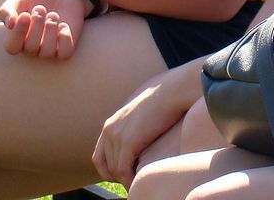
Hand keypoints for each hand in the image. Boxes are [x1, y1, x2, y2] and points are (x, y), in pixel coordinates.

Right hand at [0, 0, 89, 59]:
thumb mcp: (18, 0)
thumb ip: (7, 10)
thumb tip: (10, 24)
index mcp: (15, 39)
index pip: (12, 47)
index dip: (18, 33)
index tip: (25, 14)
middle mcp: (31, 48)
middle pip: (31, 48)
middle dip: (37, 25)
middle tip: (40, 8)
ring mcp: (48, 49)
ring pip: (47, 52)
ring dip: (50, 29)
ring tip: (53, 14)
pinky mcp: (64, 47)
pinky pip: (65, 53)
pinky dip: (65, 39)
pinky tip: (63, 25)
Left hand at [93, 62, 203, 185]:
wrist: (174, 90)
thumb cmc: (166, 97)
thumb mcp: (143, 110)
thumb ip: (135, 122)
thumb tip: (142, 130)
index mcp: (111, 123)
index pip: (100, 155)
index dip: (109, 169)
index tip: (123, 176)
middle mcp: (109, 129)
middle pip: (106, 164)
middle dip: (118, 176)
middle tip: (133, 182)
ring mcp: (117, 135)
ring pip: (115, 169)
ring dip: (126, 180)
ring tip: (139, 184)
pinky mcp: (128, 141)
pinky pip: (124, 170)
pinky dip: (130, 180)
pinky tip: (141, 181)